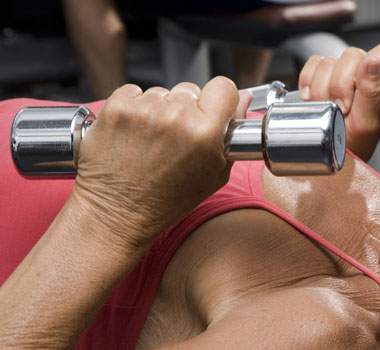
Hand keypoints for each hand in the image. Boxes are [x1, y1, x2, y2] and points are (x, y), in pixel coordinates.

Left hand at [71, 77, 250, 249]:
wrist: (118, 212)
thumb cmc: (168, 200)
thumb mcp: (215, 173)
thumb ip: (233, 134)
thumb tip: (243, 99)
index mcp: (206, 132)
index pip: (223, 86)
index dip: (221, 98)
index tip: (213, 110)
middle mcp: (176, 116)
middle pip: (191, 89)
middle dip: (187, 108)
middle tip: (177, 137)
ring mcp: (143, 110)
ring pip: (161, 92)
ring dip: (159, 109)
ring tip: (152, 140)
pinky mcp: (116, 108)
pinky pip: (133, 92)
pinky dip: (134, 107)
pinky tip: (134, 134)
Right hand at [297, 38, 379, 160]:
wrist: (330, 153)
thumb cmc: (355, 143)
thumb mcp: (367, 122)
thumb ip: (372, 91)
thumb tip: (374, 61)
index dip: (375, 62)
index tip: (361, 84)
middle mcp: (369, 72)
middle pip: (353, 55)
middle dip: (341, 85)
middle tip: (342, 108)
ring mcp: (346, 71)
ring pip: (330, 61)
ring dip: (323, 90)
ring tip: (330, 109)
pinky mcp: (325, 72)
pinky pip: (313, 64)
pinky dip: (309, 83)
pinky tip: (316, 100)